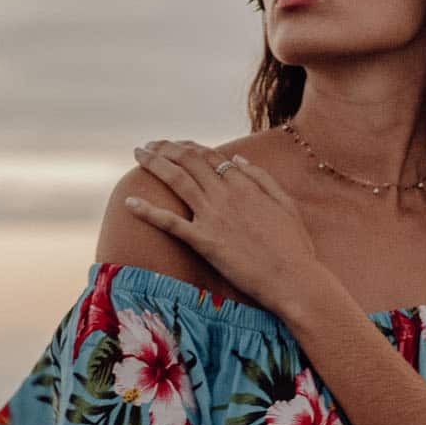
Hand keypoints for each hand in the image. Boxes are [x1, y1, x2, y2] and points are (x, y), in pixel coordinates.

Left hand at [126, 139, 321, 317]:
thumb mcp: (286, 204)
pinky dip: (147, 211)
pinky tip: (130, 202)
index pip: (210, 156)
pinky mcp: (204, 241)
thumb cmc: (295, 247)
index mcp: (246, 184)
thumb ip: (261, 178)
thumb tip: (237, 158)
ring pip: (176, 181)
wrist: (294, 279)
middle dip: (165, 148)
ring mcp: (213, 217)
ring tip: (137, 156)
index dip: (188, 147)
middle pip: (189, 161)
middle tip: (148, 145)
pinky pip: (169, 222)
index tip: (173, 145)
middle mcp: (226, 194)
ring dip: (154, 164)